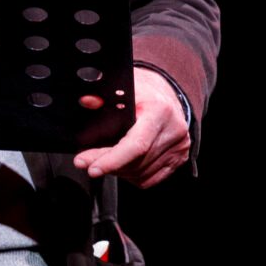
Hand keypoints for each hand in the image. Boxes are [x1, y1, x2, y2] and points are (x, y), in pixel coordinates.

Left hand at [73, 68, 189, 187]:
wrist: (167, 94)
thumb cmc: (145, 90)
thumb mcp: (124, 86)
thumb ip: (104, 96)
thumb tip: (87, 101)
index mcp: (159, 111)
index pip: (136, 145)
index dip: (112, 160)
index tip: (91, 166)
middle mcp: (173, 130)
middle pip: (135, 162)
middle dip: (107, 164)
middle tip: (86, 161)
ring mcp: (179, 147)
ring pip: (141, 173)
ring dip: (119, 171)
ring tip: (105, 161)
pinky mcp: (179, 157)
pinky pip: (150, 179)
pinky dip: (132, 176)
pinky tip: (123, 165)